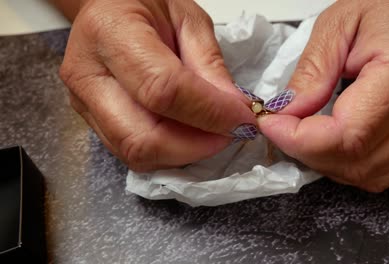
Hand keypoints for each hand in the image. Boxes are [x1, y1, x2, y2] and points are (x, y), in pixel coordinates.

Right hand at [59, 0, 256, 171]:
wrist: (111, 9)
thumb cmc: (146, 4)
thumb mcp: (188, 19)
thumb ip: (210, 64)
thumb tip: (235, 111)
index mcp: (110, 32)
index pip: (163, 90)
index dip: (210, 113)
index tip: (244, 119)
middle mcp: (86, 74)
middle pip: (143, 138)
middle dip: (196, 146)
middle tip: (230, 132)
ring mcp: (84, 104)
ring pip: (137, 154)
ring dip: (185, 153)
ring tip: (211, 132)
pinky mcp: (92, 123)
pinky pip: (133, 154)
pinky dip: (170, 152)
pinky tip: (189, 134)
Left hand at [259, 0, 388, 191]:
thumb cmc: (386, 7)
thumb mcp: (336, 26)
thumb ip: (312, 73)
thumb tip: (286, 114)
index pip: (348, 134)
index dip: (301, 139)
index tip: (270, 122)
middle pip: (357, 161)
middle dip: (306, 152)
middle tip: (280, 126)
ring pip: (368, 175)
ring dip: (325, 162)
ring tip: (303, 133)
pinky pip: (382, 173)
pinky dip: (347, 165)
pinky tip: (330, 143)